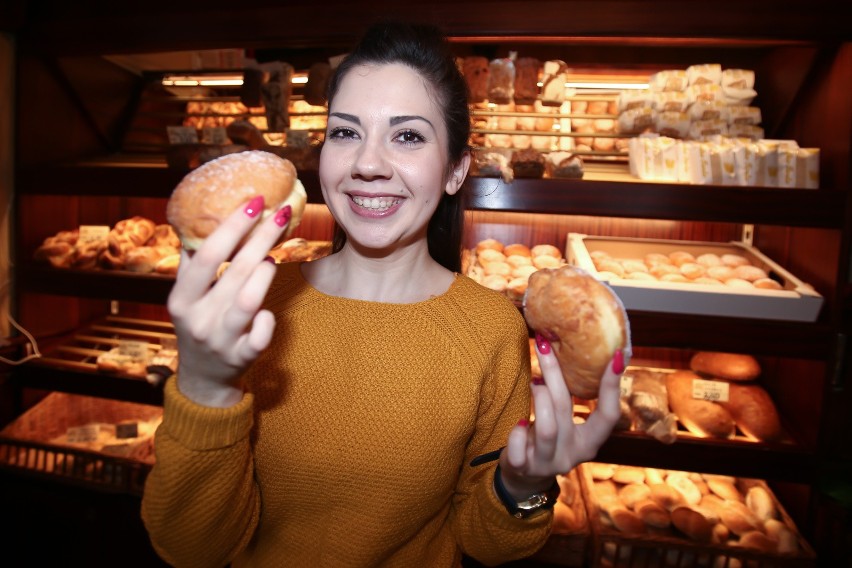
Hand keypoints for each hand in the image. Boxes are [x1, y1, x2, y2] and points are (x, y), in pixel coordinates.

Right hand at [167, 197, 291, 406]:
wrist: (202, 379)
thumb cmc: (200, 324)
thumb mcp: (186, 298)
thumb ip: (191, 263)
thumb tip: (199, 218)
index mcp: (181, 298)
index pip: (205, 255)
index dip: (231, 227)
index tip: (254, 202)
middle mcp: (198, 318)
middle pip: (234, 271)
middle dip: (261, 238)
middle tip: (282, 213)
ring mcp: (220, 340)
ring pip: (248, 301)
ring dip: (265, 274)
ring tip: (271, 259)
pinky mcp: (241, 357)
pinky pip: (260, 335)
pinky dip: (267, 320)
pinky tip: (268, 311)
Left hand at [498, 333, 627, 497]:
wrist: (524, 478)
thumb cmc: (547, 440)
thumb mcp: (564, 423)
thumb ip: (568, 399)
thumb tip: (563, 350)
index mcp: (590, 441)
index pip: (609, 415)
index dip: (613, 387)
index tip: (616, 356)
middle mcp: (573, 454)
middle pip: (566, 409)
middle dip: (554, 373)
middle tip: (543, 346)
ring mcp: (549, 463)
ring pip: (547, 427)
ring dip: (537, 397)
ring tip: (533, 382)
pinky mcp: (525, 468)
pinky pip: (520, 446)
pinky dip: (517, 431)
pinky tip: (520, 423)